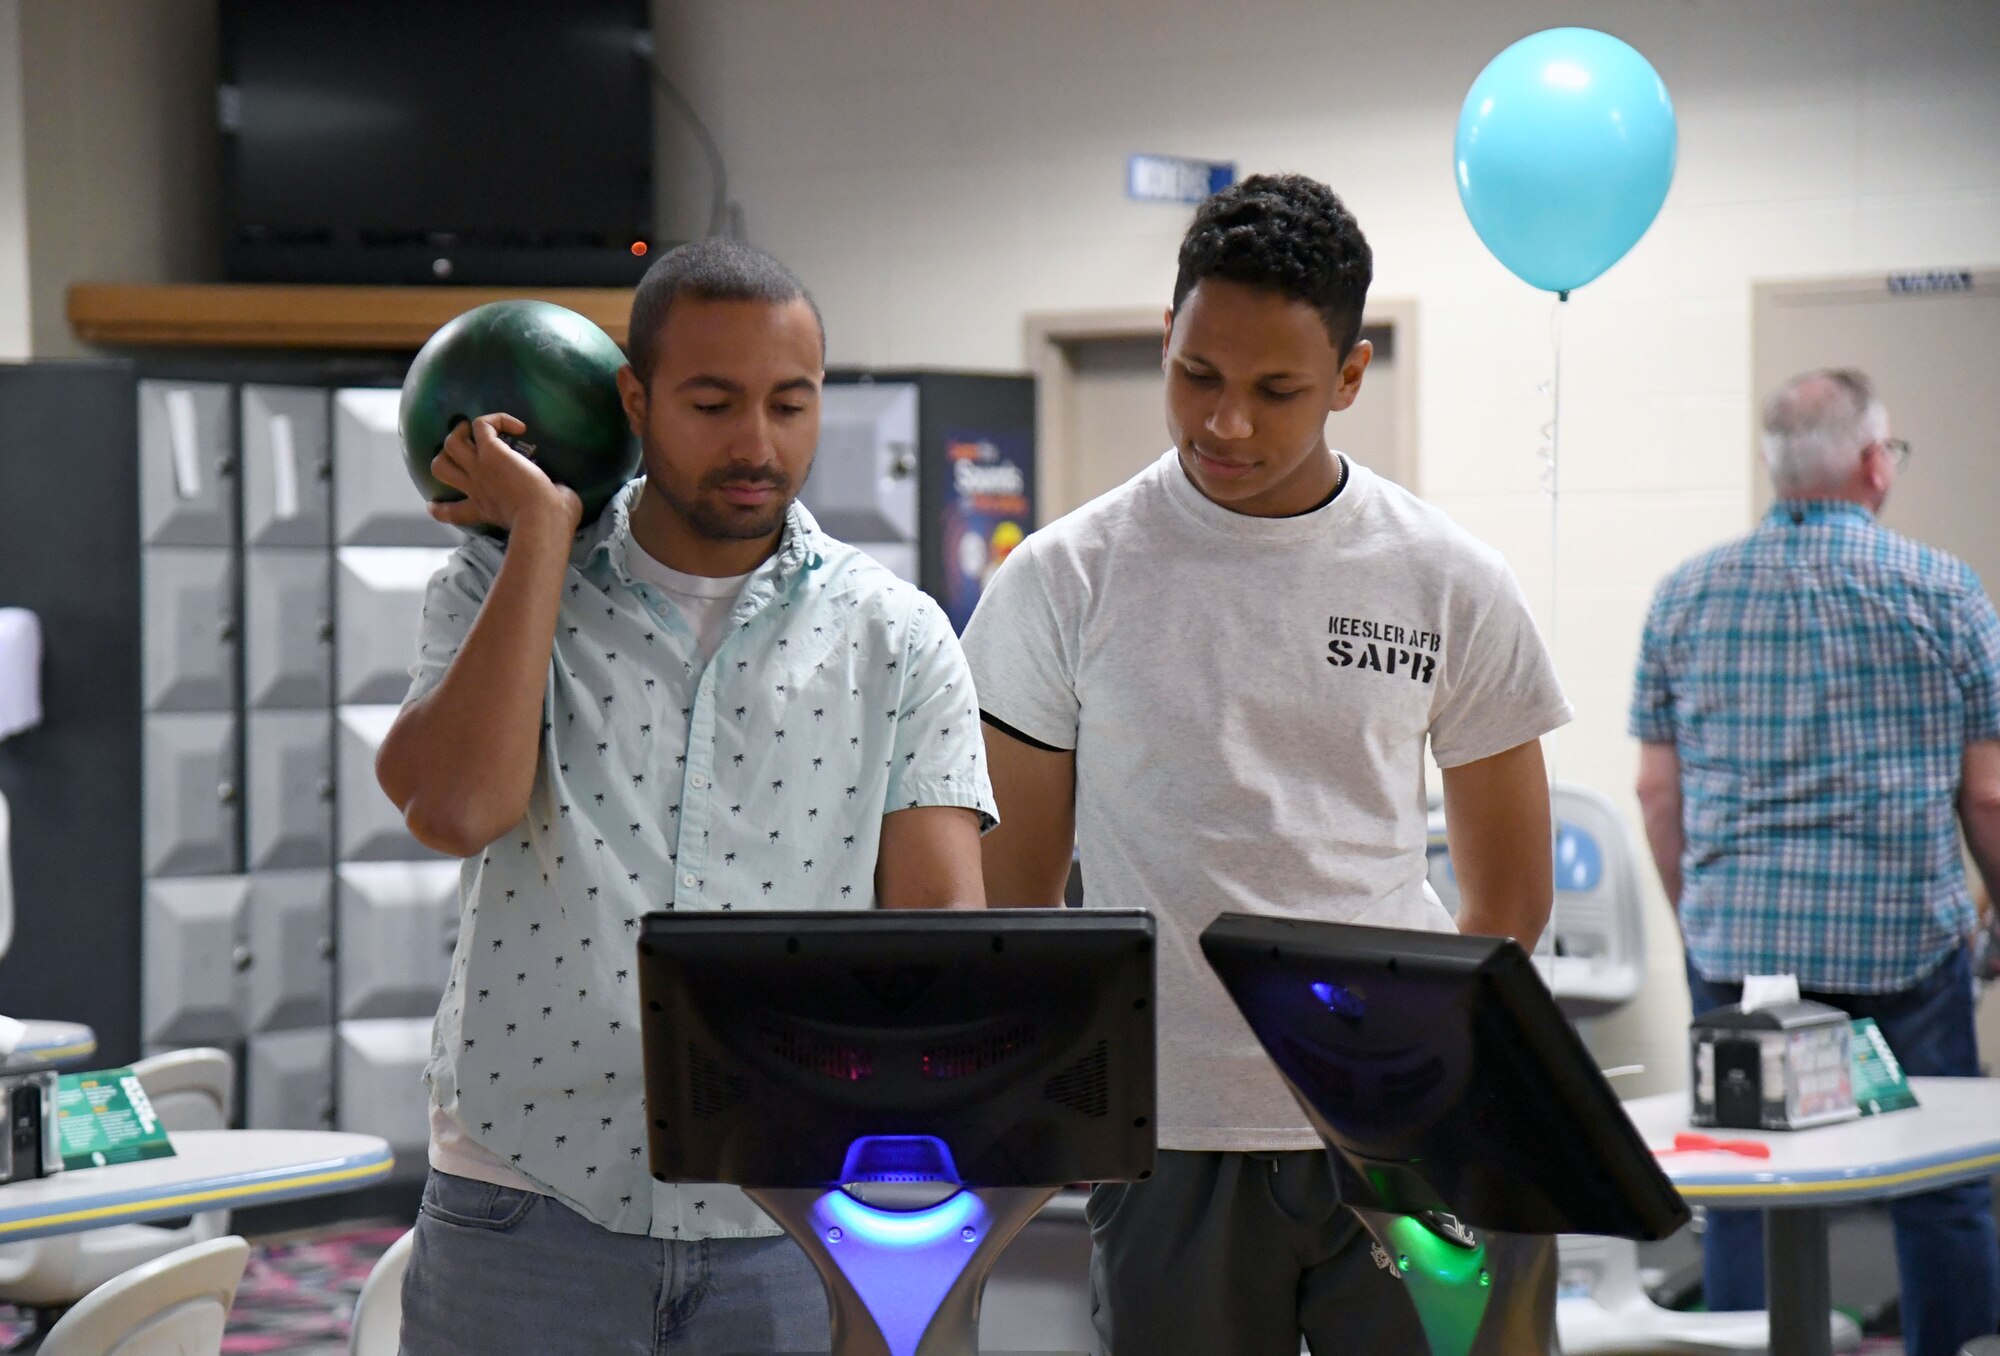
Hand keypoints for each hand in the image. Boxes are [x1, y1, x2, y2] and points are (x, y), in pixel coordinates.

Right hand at [428, 413, 583, 535]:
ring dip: (463, 431)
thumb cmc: (551, 524)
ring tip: (482, 429)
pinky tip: (520, 427)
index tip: (434, 506)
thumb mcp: (540, 519)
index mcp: (484, 510)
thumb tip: (562, 493)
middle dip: (447, 455)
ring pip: (451, 443)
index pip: (451, 513)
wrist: (542, 520)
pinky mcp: (491, 453)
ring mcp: (479, 469)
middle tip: (467, 447)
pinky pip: (482, 424)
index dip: (438, 509)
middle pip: (440, 468)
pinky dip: (497, 419)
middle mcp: (475, 488)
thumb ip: (542, 506)